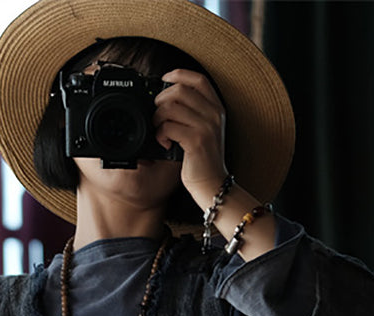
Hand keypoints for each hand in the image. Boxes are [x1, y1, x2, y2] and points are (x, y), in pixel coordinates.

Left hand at [153, 69, 227, 211]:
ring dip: (158, 119)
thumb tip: (166, 99)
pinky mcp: (196, 140)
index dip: (179, 74)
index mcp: (216, 108)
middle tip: (157, 115)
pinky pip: (169, 126)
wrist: (211, 184)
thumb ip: (192, 112)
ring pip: (171, 107)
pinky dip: (160, 134)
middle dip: (161, 100)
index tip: (164, 79)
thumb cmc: (202, 160)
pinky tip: (163, 143)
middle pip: (180, 90)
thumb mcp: (203, 130)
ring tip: (159, 131)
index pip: (198, 80)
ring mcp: (206, 126)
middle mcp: (214, 114)